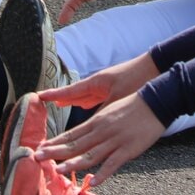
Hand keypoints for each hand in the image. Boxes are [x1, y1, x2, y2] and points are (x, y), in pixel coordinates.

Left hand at [32, 93, 165, 184]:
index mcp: (97, 121)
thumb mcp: (110, 111)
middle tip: (37, 157)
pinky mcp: (128, 149)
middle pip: (75, 144)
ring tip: (58, 170)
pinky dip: (103, 173)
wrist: (156, 101)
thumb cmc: (132, 106)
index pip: (71, 134)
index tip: (40, 149)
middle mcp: (102, 131)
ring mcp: (115, 141)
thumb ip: (96, 125)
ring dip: (73, 163)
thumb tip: (83, 134)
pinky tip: (93, 181)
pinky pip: (113, 163)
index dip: (55, 143)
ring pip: (90, 154)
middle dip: (55, 152)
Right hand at [38, 53, 159, 109]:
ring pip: (85, 95)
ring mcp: (106, 86)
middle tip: (47, 101)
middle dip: (62, 98)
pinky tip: (86, 106)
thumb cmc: (137, 80)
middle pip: (75, 93)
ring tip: (61, 104)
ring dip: (74, 100)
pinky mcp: (115, 90)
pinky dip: (88, 102)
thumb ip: (103, 112)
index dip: (55, 95)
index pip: (70, 91)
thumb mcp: (118, 99)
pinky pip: (96, 97)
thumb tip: (89, 125)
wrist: (155, 69)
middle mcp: (98, 84)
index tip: (39, 96)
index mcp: (96, 83)